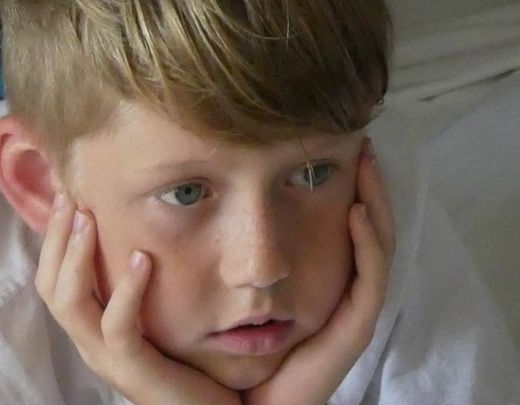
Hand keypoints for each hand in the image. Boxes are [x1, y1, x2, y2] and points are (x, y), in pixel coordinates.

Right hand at [35, 194, 241, 404]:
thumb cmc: (188, 362)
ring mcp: (107, 359)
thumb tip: (144, 233)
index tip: (65, 195)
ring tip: (88, 219)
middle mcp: (89, 343)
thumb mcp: (157, 316)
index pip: (53, 280)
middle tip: (69, 197)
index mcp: (91, 329)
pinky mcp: (133, 370)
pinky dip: (127, 290)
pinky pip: (118, 327)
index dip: (52, 239)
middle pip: (50, 288)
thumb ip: (142, 286)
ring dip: (76, 257)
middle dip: (55, 239)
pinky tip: (143, 258)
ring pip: (70, 305)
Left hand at [242, 136, 395, 404]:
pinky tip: (358, 212)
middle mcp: (338, 291)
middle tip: (361, 142)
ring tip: (368, 163)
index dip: (343, 186)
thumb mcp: (218, 292)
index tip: (330, 144)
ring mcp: (348, 310)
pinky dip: (371, 246)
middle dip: (369, 185)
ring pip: (377, 247)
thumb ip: (216, 258)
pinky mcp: (350, 330)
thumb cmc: (226, 351)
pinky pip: (370, 283)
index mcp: (315, 282)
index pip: (340, 225)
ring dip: (378, 203)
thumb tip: (190, 204)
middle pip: (367, 229)